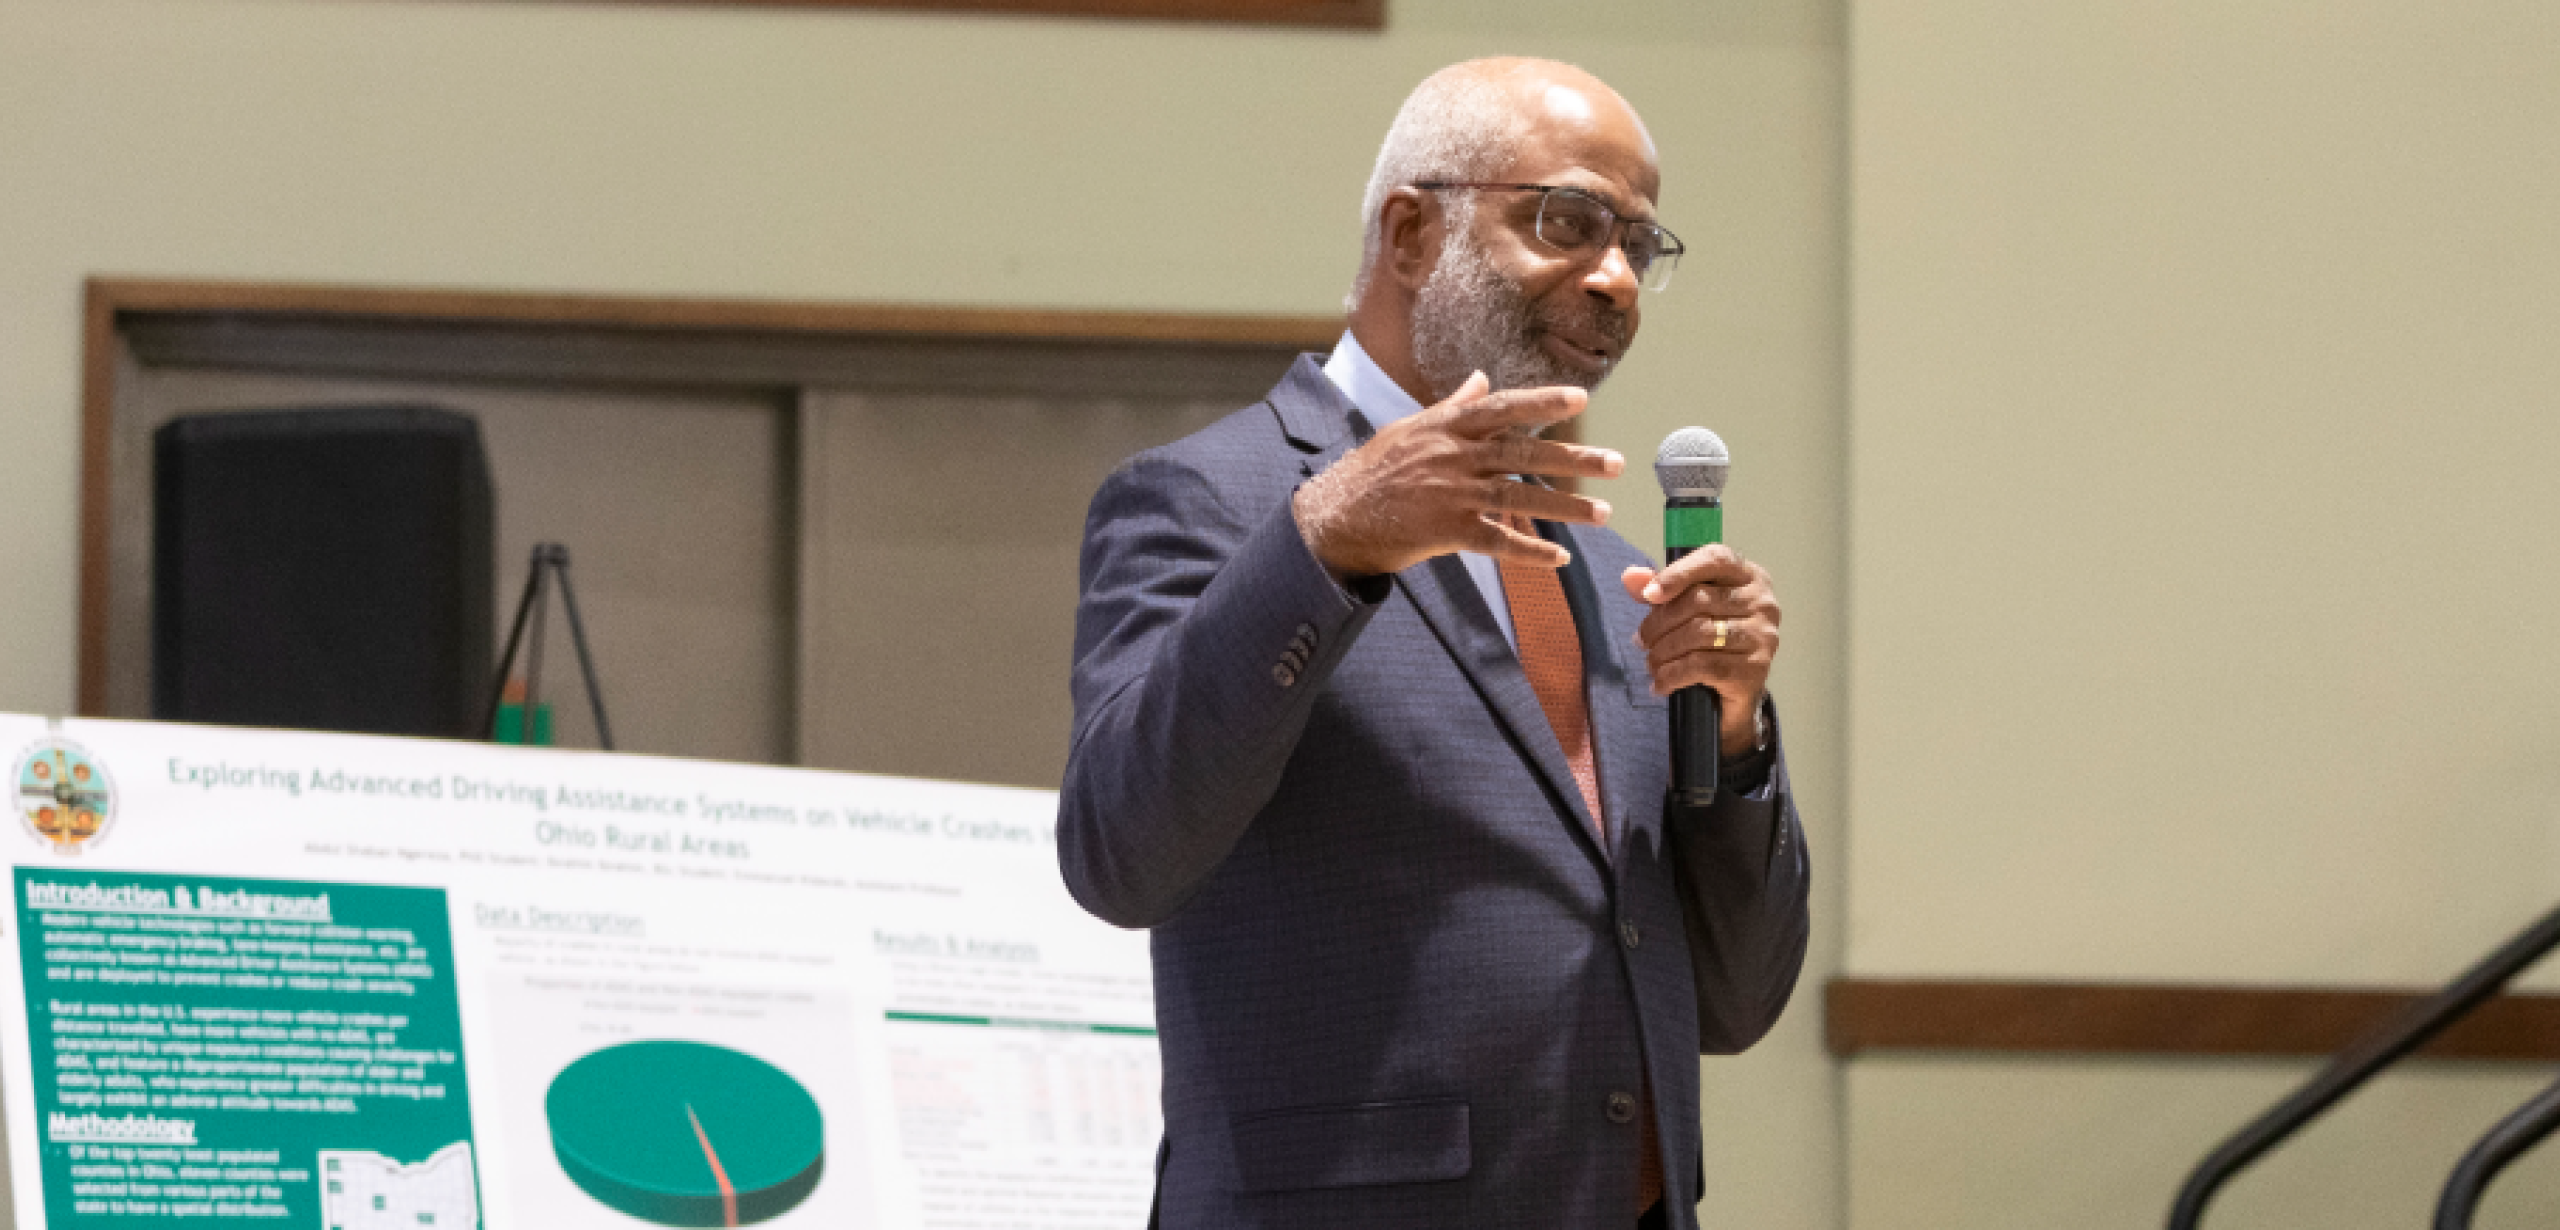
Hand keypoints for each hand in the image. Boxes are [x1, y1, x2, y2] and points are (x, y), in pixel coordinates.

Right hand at [1292, 371, 1626, 579]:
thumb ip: (1453, 406)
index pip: (1502, 409)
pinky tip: (1560, 558)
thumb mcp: (1411, 427)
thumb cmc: (1377, 467)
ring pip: (1518, 498)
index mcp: (1447, 427)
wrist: (1339, 515)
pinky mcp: (1447, 531)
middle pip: (1523, 455)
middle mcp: (1454, 457)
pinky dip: (1530, 551)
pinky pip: (1497, 542)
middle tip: (1617, 463)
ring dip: (1565, 507)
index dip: (1541, 402)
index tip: (1580, 397)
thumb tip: (1481, 378)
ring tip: (1603, 512)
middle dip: (1573, 460)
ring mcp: (1451, 494)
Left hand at [1621, 546, 1780, 755]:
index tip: (1648, 595)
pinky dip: (1673, 675)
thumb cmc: (1711, 640)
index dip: (1678, 573)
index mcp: (1748, 575)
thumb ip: (1660, 589)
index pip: (1715, 559)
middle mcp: (1762, 601)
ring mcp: (1763, 634)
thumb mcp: (1685, 608)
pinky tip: (1660, 683)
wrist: (1737, 692)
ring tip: (1650, 662)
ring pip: (1698, 633)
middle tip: (1641, 640)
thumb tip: (1631, 576)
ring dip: (1663, 651)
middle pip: (1698, 600)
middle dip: (1659, 623)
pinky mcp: (1756, 667)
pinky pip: (1703, 666)